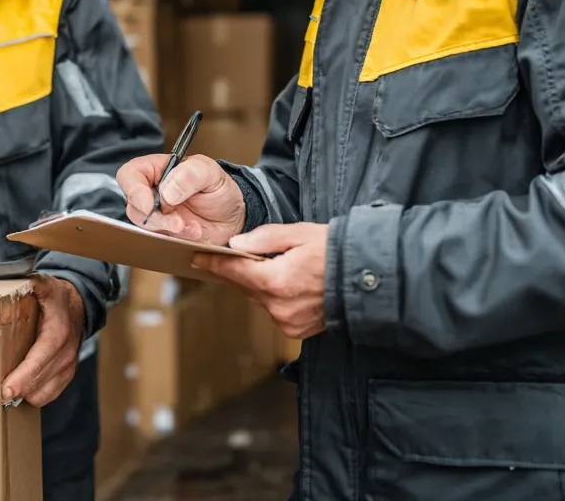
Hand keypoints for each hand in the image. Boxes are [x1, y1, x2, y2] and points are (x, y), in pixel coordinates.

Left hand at [0, 274, 84, 406]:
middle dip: (17, 389)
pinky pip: (48, 396)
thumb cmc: (55, 296)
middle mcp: (66, 353)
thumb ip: (32, 282)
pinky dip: (33, 395)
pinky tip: (21, 387)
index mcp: (57, 333)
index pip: (39, 360)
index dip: (22, 377)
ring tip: (5, 389)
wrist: (77, 305)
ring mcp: (68, 367)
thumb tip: (19, 279)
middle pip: (38, 381)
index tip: (5, 391)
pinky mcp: (66, 376)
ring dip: (24, 394)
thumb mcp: (43, 283)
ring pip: (42, 393)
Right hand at [117, 153, 244, 245]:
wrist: (233, 218)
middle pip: (134, 205)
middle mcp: (152, 192)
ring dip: (168, 229)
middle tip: (178, 222)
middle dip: (156, 218)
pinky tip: (193, 233)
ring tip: (192, 227)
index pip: (130, 175)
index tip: (149, 205)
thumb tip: (167, 191)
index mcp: (157, 170)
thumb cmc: (219, 189)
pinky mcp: (164, 234)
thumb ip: (190, 174)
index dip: (133, 190)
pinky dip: (176, 239)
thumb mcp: (210, 173)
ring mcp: (156, 215)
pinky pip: (158, 240)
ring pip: (144, 225)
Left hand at [193, 223, 329, 339]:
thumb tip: (237, 245)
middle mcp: (279, 306)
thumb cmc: (336, 252)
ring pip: (259, 299)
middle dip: (238, 272)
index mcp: (276, 280)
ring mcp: (287, 321)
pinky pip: (274, 310)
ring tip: (272, 267)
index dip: (214, 264)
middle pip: (245, 287)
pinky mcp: (296, 330)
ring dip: (259, 285)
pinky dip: (275, 297)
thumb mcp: (299, 234)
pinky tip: (288, 284)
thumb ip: (264, 239)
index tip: (198, 258)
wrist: (366, 278)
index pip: (234, 272)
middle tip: (232, 257)